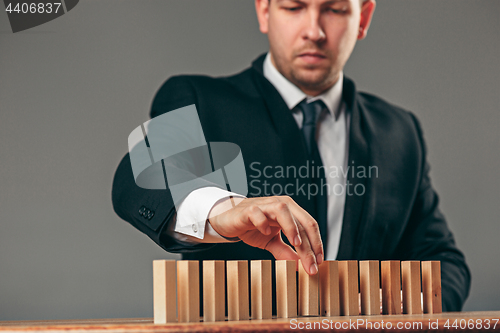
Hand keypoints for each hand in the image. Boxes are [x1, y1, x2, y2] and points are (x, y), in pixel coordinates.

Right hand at [208, 196, 323, 274]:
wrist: (229, 220)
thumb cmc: (252, 227)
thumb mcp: (272, 242)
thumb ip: (286, 251)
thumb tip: (301, 265)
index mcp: (290, 211)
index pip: (309, 225)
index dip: (316, 243)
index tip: (318, 262)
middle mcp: (280, 205)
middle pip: (300, 220)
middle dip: (308, 244)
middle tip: (311, 264)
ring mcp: (264, 206)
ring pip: (282, 209)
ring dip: (291, 226)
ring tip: (296, 243)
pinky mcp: (248, 210)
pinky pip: (257, 213)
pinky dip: (263, 222)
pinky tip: (266, 232)